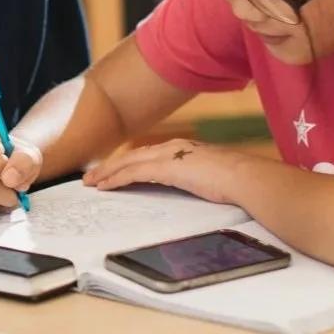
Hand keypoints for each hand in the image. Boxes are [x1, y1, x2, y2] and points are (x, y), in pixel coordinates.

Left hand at [83, 140, 237, 204]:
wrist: (242, 177)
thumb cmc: (234, 181)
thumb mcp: (210, 176)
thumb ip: (195, 177)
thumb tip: (192, 186)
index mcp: (182, 148)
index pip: (147, 154)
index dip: (127, 163)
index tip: (113, 172)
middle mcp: (172, 147)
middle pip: (132, 155)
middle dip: (110, 166)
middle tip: (91, 177)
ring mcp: (167, 156)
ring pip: (128, 162)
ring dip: (107, 172)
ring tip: (91, 182)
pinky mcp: (165, 168)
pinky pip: (133, 173)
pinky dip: (117, 179)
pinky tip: (106, 186)